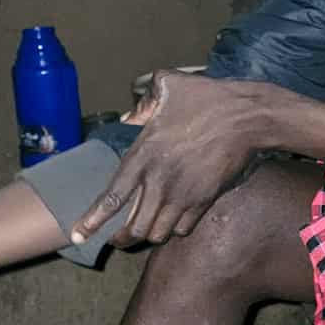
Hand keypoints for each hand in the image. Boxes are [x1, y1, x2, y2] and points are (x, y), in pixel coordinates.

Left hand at [71, 71, 263, 246]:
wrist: (248, 116)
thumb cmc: (208, 98)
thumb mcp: (168, 86)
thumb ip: (143, 101)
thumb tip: (129, 115)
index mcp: (144, 156)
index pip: (112, 198)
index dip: (92, 221)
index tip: (77, 237)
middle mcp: (160, 182)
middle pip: (134, 228)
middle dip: (121, 239)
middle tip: (115, 239)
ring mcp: (184, 195)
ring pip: (158, 233)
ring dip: (148, 235)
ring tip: (143, 232)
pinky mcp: (205, 201)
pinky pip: (183, 229)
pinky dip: (174, 230)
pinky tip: (172, 222)